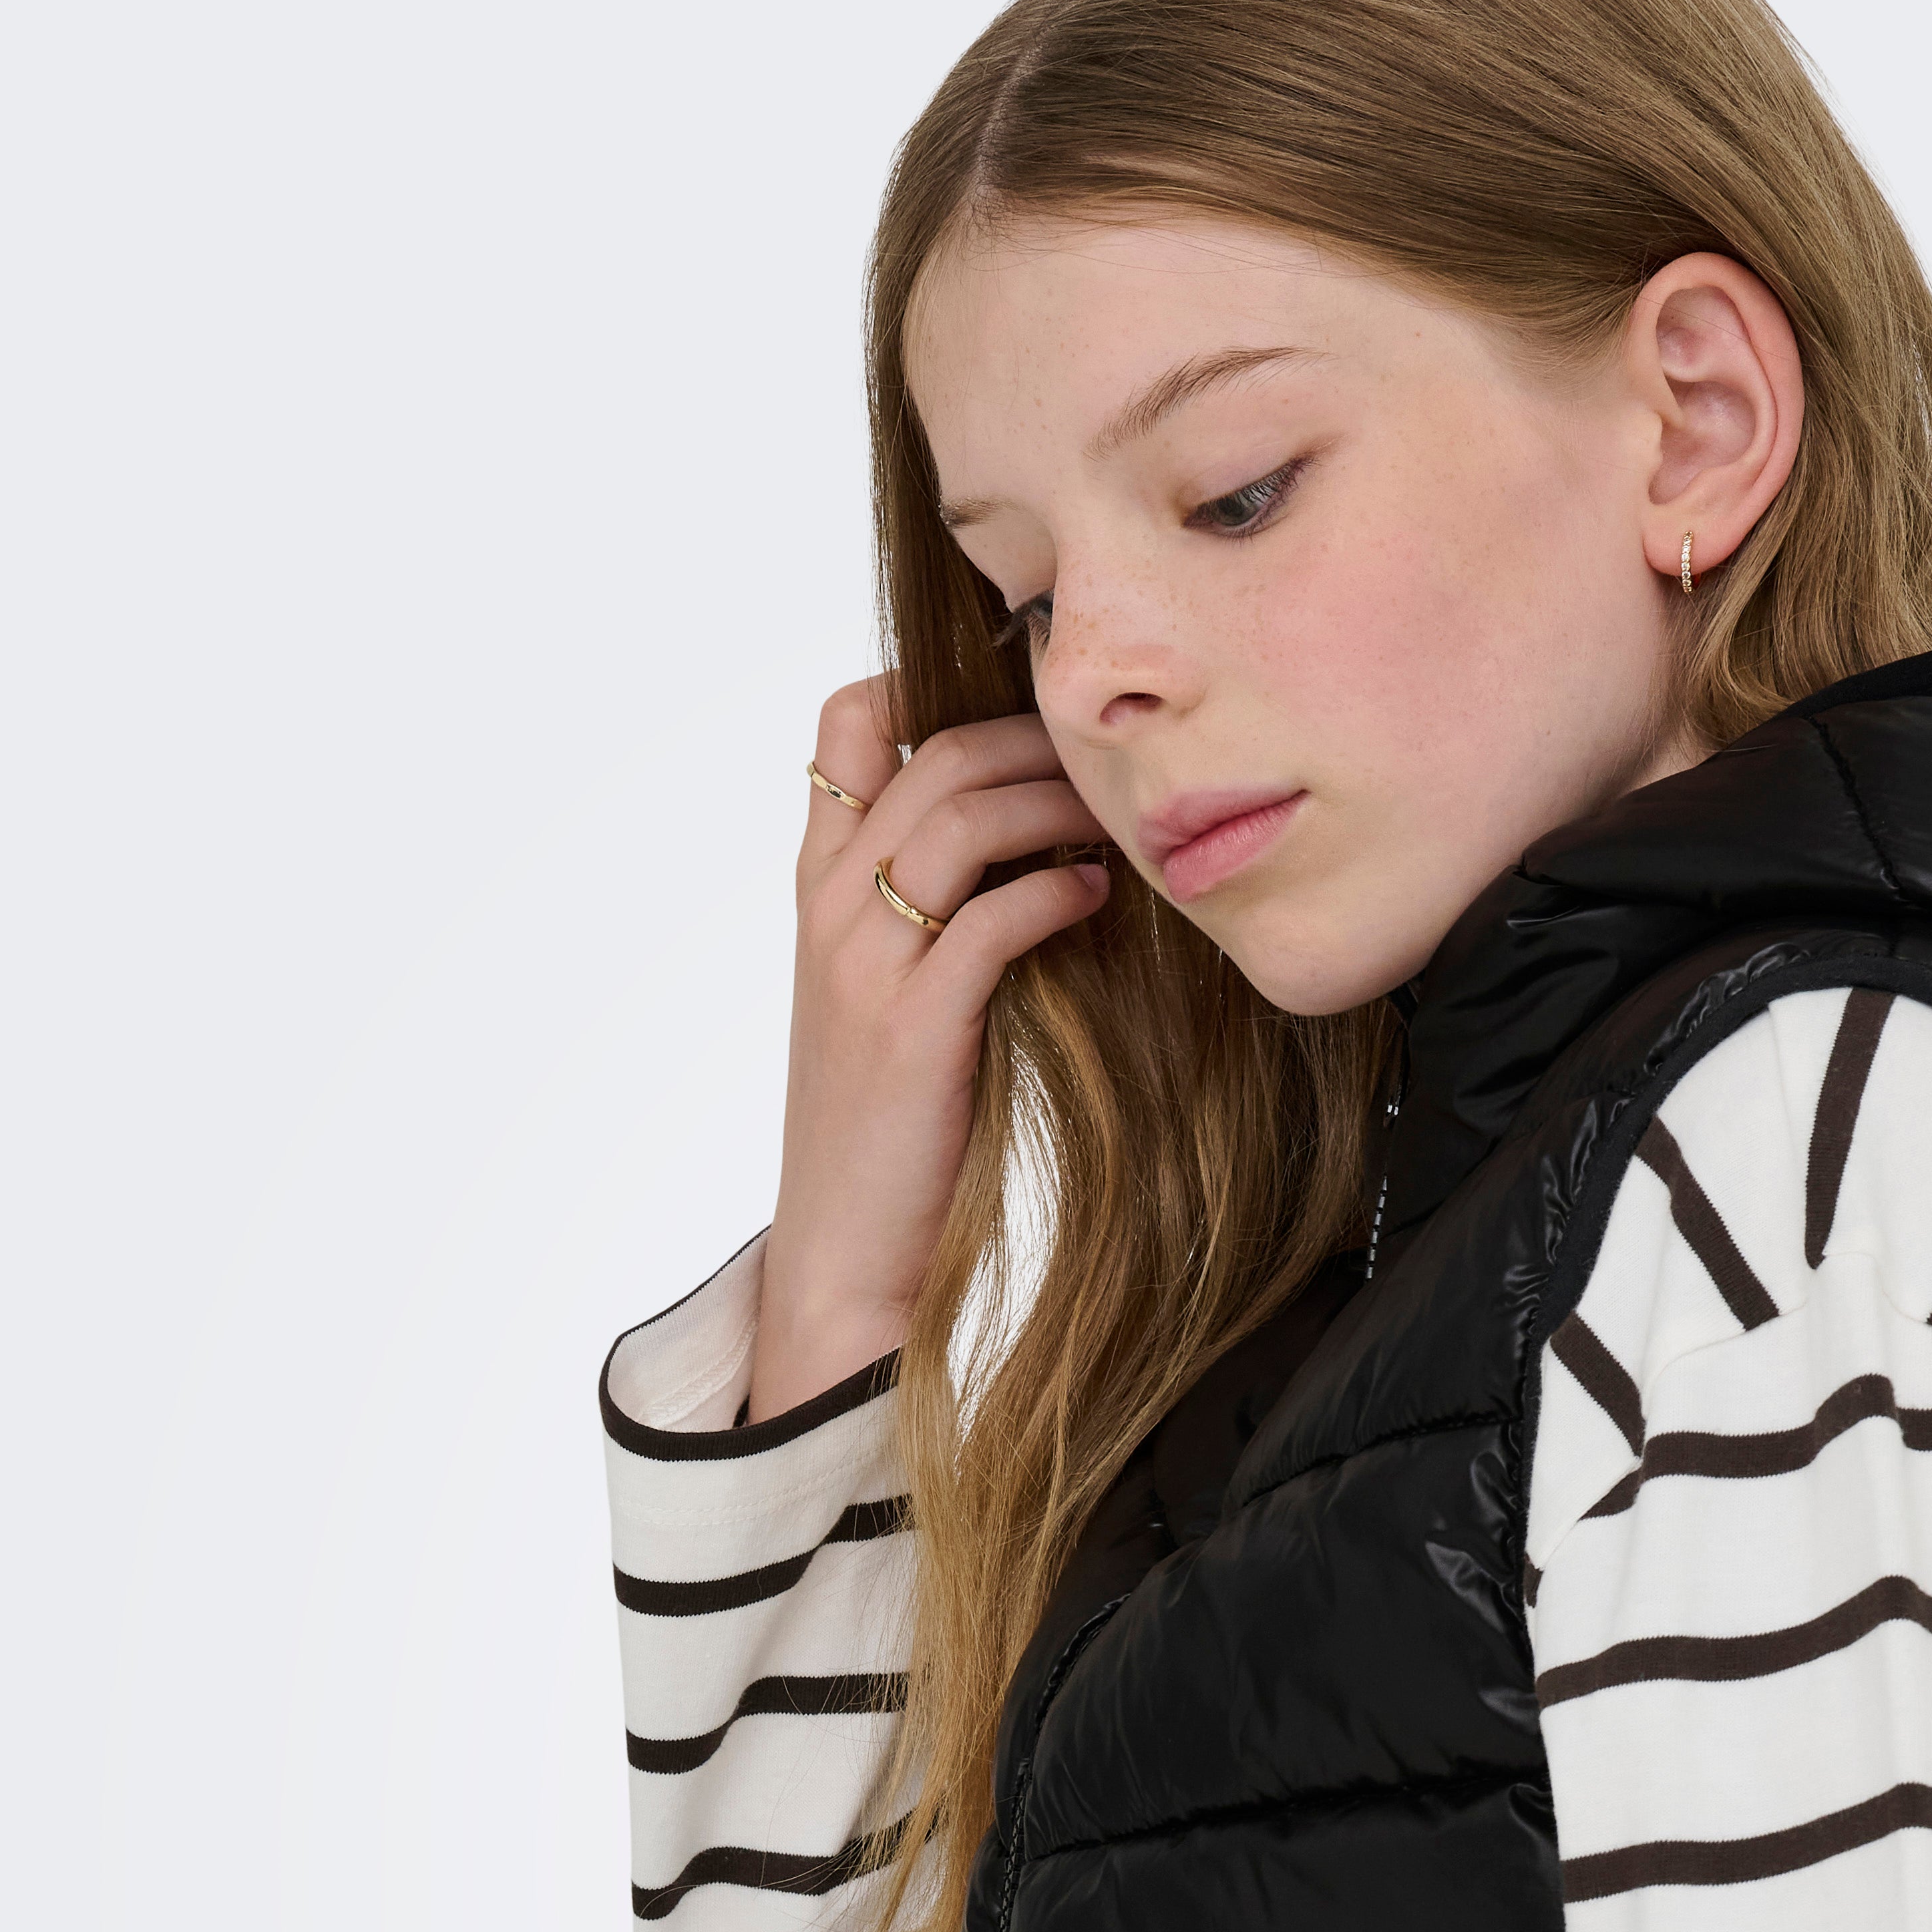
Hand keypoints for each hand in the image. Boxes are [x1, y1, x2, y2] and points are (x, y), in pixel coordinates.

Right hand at [752, 674, 1110, 1420]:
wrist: (846, 1247)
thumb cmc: (885, 1124)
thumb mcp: (884, 994)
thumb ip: (924, 910)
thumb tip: (1024, 842)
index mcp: (817, 887)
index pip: (843, 726)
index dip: (923, 685)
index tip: (1012, 706)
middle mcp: (831, 907)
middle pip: (932, 757)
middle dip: (1033, 743)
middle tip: (1107, 766)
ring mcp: (866, 963)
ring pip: (961, 818)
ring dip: (1054, 805)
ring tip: (1115, 822)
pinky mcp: (915, 1025)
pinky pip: (993, 918)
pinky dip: (1056, 892)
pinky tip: (1098, 898)